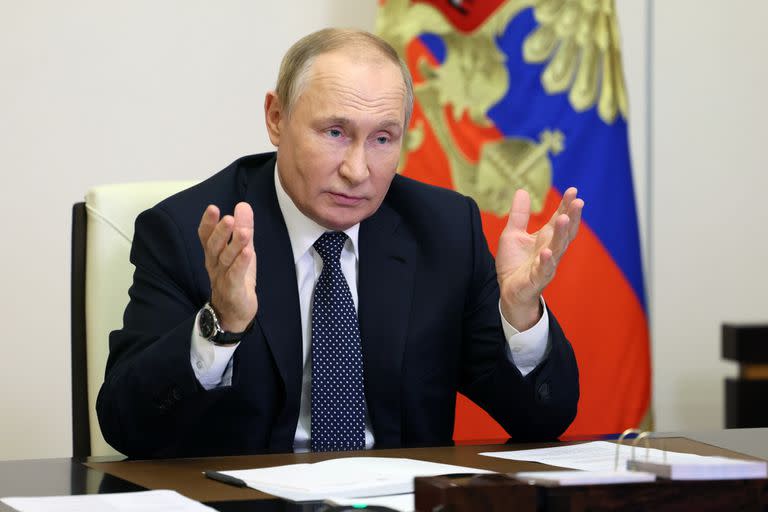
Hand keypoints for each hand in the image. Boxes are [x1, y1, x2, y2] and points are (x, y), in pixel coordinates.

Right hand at [197, 202, 256, 331]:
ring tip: (244, 232)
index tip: (212, 208)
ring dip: (235, 245)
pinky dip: (241, 264)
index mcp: (214, 254)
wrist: (233, 312)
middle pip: (214, 246)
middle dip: (221, 232)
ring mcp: (222, 278)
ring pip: (226, 260)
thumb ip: (242, 228)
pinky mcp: (233, 290)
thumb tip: (243, 205)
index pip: (206, 236)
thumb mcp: (241, 250)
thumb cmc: (235, 277)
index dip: (208, 223)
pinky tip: (248, 253)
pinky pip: (235, 276)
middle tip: (228, 218)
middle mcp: (214, 264)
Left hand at [496, 187, 582, 329]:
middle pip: (564, 232)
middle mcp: (550, 249)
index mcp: (546, 238)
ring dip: (562, 234)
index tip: (573, 191)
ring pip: (558, 249)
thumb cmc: (515, 263)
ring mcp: (546, 264)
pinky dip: (546, 261)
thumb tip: (522, 190)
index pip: (559, 219)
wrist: (509, 290)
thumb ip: (519, 214)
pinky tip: (547, 252)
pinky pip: (544, 270)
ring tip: (564, 219)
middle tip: (578, 201)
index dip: (566, 206)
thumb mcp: (513, 234)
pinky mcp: (537, 278)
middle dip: (572, 217)